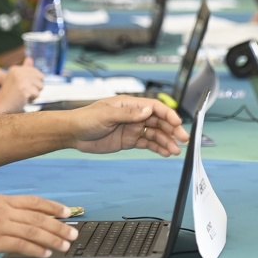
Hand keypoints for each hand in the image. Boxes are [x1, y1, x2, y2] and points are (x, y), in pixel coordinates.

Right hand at [0, 61, 44, 111]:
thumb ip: (24, 69)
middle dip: (35, 88)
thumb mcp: (17, 80)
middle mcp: (18, 72)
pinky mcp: (23, 88)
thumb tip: (30, 58)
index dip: (33, 84)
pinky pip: (36, 94)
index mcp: (16, 69)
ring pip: (40, 87)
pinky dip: (31, 99)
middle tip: (22, 93)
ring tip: (22, 96)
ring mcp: (21, 80)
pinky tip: (22, 100)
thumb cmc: (9, 95)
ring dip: (33, 94)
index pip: (38, 74)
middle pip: (41, 79)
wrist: (0, 107)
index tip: (22, 88)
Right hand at [0, 194, 78, 257]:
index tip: (68, 213)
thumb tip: (24, 219)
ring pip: (33, 231)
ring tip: (64, 246)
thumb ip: (5, 210)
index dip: (53, 207)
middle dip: (59, 226)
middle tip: (73, 234)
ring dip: (52, 239)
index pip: (34, 202)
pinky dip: (36, 249)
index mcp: (3, 200)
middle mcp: (4, 210)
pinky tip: (45, 254)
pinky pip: (20, 244)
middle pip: (38, 218)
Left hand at [67, 96, 187, 155]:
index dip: (168, 114)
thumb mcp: (106, 115)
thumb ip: (128, 114)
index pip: (154, 107)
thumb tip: (147, 111)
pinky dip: (157, 148)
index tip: (177, 123)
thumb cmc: (87, 119)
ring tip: (175, 151)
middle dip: (172, 129)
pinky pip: (146, 143)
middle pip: (159, 121)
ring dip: (166, 141)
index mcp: (130, 104)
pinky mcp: (129, 140)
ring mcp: (132, 128)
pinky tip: (165, 153)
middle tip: (183, 139)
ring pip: (155, 134)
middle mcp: (134, 115)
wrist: (74, 133)